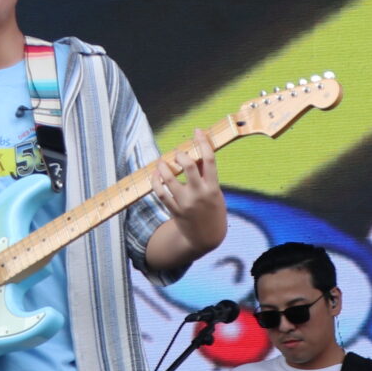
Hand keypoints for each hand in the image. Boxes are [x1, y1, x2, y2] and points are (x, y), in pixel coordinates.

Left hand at [152, 129, 225, 252]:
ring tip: (162, 162)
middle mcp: (199, 194)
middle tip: (178, 153)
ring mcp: (185, 203)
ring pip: (169, 179)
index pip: (209, 160)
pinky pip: (160, 192)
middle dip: (181, 154)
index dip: (203, 142)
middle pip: (188, 166)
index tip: (198, 131)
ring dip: (163, 166)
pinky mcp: (174, 210)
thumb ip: (206, 175)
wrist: (206, 239)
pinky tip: (156, 175)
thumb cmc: (212, 211)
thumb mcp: (216, 193)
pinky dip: (156, 181)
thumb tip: (198, 152)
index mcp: (213, 188)